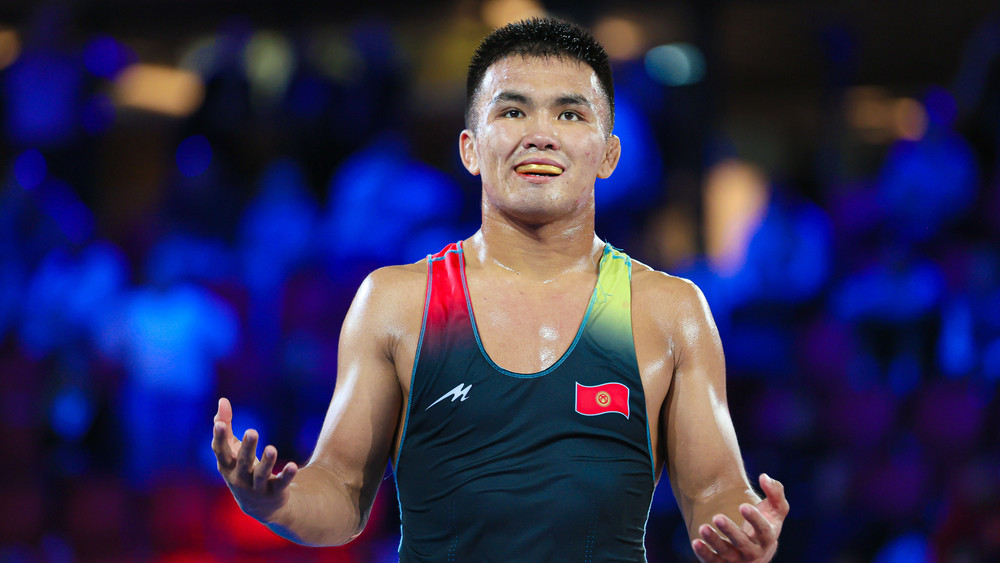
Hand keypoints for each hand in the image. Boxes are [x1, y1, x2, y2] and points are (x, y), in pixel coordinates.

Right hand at [212, 397, 298, 522]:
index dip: (219, 437)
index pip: (220, 451)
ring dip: (267, 462)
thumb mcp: (232, 449)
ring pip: (261, 475)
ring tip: (272, 449)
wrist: (259, 506)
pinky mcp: (274, 492)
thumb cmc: (242, 468)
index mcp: (227, 465)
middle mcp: (239, 478)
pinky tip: (293, 466)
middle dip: (247, 447)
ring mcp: (256, 487)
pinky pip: (281, 483)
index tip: (219, 423)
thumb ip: (226, 425)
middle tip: (252, 431)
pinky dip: (286, 475)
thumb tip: (222, 400)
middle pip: (243, 462)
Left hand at [692, 474, 788, 561]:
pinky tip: (696, 542)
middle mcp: (754, 553)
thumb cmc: (766, 522)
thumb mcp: (775, 509)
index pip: (764, 531)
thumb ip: (775, 491)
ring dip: (714, 542)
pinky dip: (704, 554)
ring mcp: (738, 560)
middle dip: (730, 531)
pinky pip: (712, 561)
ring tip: (703, 527)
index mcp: (768, 539)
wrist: (756, 547)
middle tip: (717, 517)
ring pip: (725, 553)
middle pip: (743, 544)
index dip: (755, 519)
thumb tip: (764, 477)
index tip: (743, 506)